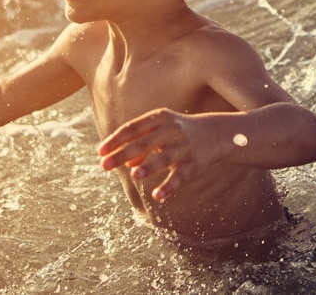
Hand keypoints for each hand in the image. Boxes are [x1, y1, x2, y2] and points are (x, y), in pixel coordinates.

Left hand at [97, 109, 223, 202]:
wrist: (215, 133)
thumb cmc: (178, 132)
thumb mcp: (160, 131)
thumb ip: (141, 143)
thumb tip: (127, 164)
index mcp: (160, 118)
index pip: (133, 128)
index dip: (115, 139)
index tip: (100, 152)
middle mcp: (172, 130)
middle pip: (143, 142)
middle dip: (122, 154)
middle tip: (104, 166)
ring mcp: (184, 147)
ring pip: (164, 158)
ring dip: (149, 167)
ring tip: (134, 176)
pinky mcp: (194, 164)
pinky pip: (179, 176)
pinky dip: (168, 187)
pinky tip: (156, 196)